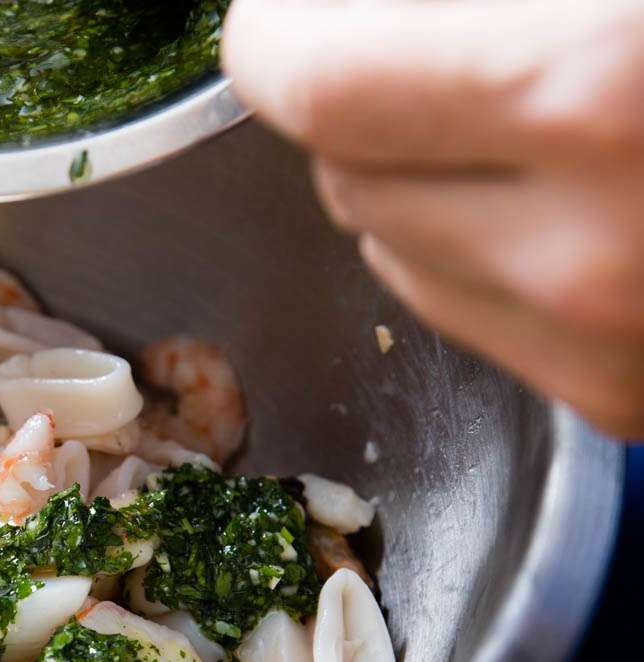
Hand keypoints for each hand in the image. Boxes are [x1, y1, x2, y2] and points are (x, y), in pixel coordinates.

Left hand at [222, 0, 643, 437]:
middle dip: (354, 107)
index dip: (275, 39)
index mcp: (588, 90)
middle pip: (346, 180)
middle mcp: (580, 250)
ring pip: (391, 256)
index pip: (316, 89)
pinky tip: (551, 196)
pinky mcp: (616, 398)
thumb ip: (455, 4)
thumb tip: (319, 20)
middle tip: (416, 50)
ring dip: (406, 186)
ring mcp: (600, 346)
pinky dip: (469, 256)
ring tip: (506, 123)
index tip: (281, 18)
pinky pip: (464, 316)